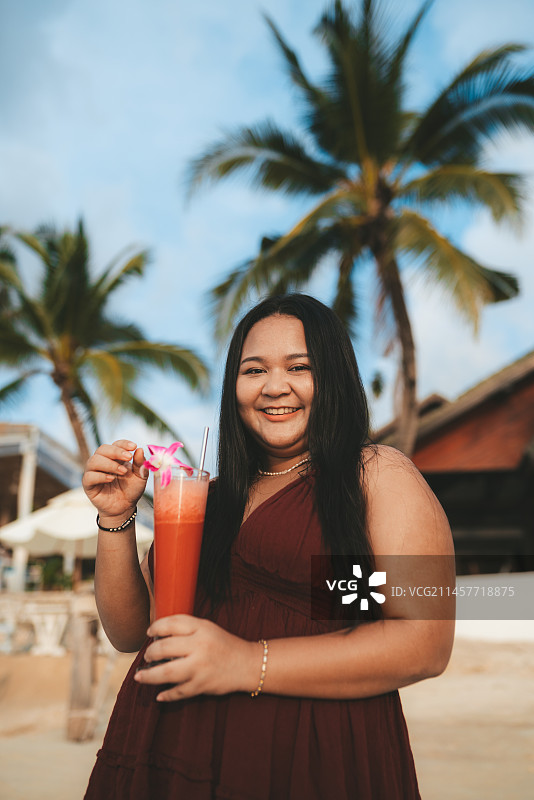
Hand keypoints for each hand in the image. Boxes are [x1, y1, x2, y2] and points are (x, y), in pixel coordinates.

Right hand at [83, 439, 147, 520]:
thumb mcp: (140, 477)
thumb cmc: (131, 490)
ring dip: (109, 464)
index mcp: (115, 457)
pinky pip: (89, 476)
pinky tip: (111, 479)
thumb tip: (140, 450)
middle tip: (128, 457)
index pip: (115, 444)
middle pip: (102, 449)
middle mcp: (102, 462)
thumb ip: (140, 464)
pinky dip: (100, 476)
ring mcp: (93, 472)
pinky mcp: (88, 484)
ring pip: (94, 460)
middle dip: (116, 451)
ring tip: (122, 472)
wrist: (125, 508)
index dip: (123, 444)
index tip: (133, 447)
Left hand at [133, 615, 258, 700]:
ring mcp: (200, 667)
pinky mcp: (201, 685)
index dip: (156, 627)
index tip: (150, 632)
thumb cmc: (224, 644)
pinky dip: (166, 695)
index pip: (171, 623)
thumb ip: (186, 630)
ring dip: (149, 676)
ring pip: (166, 673)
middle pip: (164, 648)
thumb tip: (158, 637)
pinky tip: (159, 695)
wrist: (247, 664)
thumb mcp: (207, 629)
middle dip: (150, 652)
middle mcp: (200, 646)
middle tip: (147, 655)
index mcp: (201, 628)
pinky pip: (178, 692)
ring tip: (140, 676)